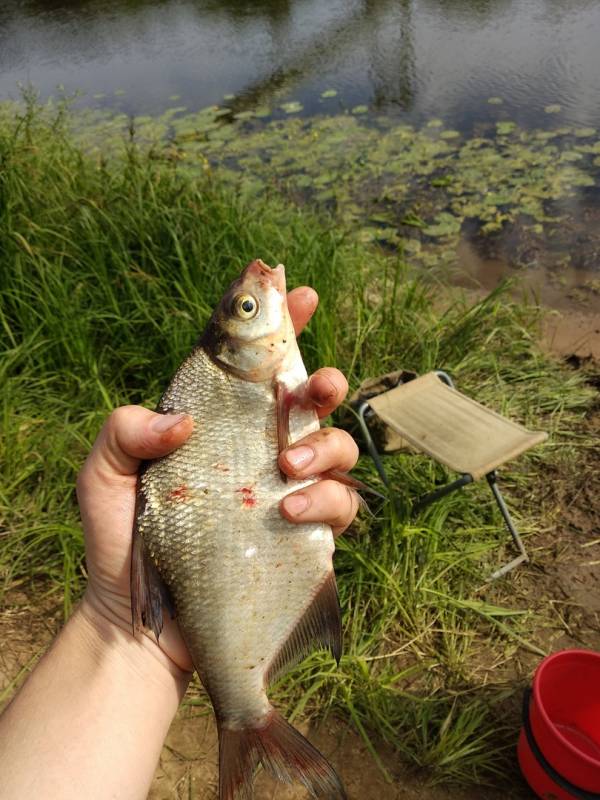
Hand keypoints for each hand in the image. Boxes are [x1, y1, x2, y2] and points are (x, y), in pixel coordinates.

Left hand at [76, 287, 359, 674]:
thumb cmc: (120, 540)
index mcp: (218, 424)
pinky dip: (325, 499)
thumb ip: (124, 431)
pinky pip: (341, 505)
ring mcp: (286, 490)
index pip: (255, 365)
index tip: (299, 293)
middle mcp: (258, 450)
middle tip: (315, 389)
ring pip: (339, 448)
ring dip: (325, 447)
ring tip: (285, 469)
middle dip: (326, 383)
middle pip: (313, 401)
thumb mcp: (103, 475)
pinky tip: (287, 511)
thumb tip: (183, 421)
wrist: (139, 622)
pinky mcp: (303, 533)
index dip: (282, 324)